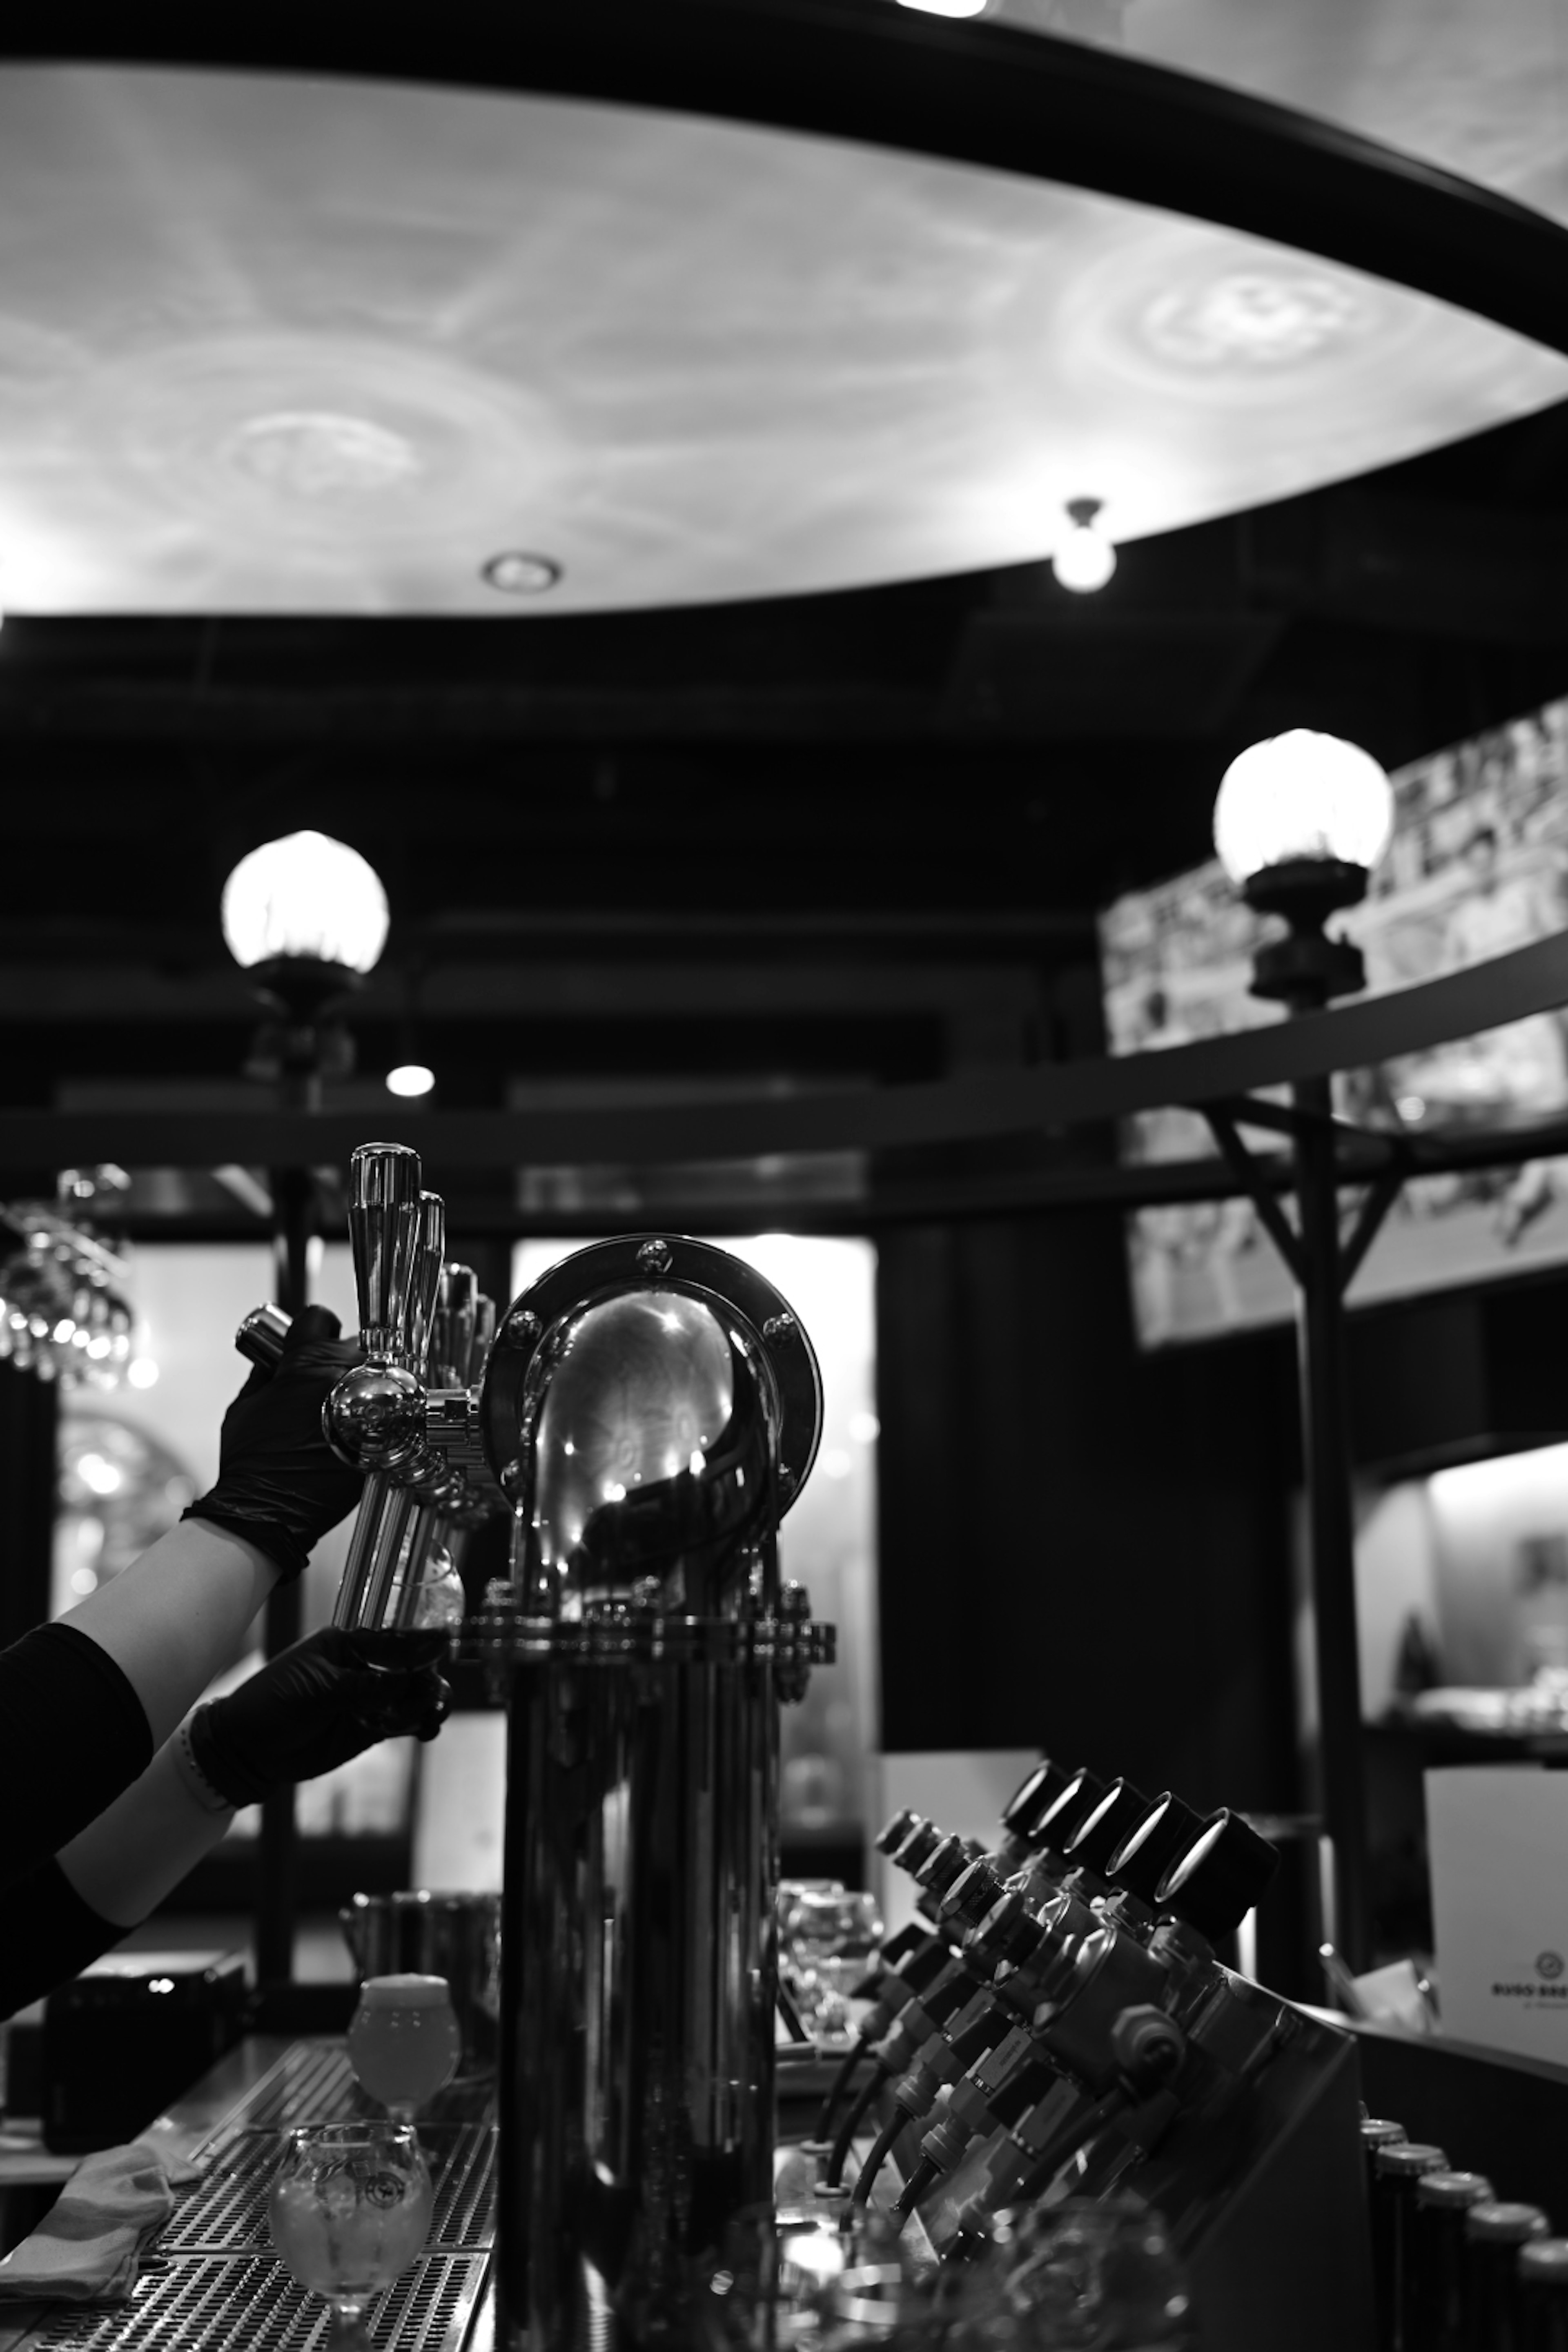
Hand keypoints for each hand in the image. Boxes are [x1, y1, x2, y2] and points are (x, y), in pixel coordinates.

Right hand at [182, 1304, 365, 1580]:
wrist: (266, 1511)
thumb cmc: (251, 1461)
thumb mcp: (246, 1404)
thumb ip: (267, 1372)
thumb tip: (278, 1357)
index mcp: (306, 1364)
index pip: (320, 1318)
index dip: (312, 1329)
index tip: (311, 1340)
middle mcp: (343, 1379)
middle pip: (351, 1346)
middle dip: (337, 1360)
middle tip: (323, 1383)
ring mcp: (368, 1406)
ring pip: (374, 1375)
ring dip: (361, 1385)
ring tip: (341, 1408)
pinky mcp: (383, 1435)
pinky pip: (386, 1409)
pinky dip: (375, 1414)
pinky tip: (354, 1429)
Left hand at [188, 1627, 452, 1809]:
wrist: (248, 1748)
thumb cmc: (273, 1704)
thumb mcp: (318, 1689)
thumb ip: (366, 1686)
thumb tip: (409, 1681)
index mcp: (348, 1644)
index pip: (392, 1639)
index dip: (419, 1641)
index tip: (444, 1641)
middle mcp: (364, 1668)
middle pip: (410, 1667)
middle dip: (427, 1678)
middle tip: (432, 1694)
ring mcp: (369, 1699)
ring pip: (412, 1696)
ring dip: (428, 1703)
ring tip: (430, 1716)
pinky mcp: (370, 1728)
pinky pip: (404, 1723)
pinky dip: (419, 1725)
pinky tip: (424, 1731)